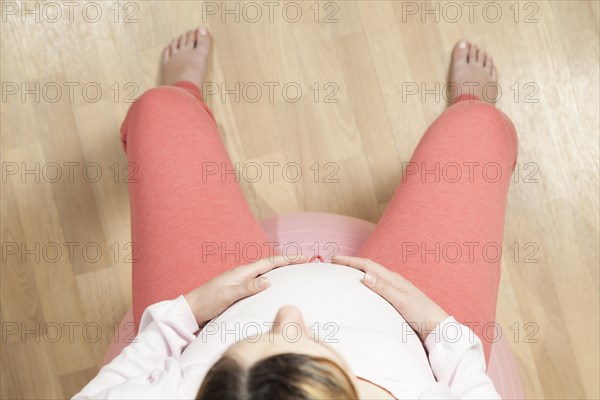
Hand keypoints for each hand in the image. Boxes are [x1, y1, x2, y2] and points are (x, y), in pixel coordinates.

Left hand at [184, 255, 308, 326]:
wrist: (191, 310)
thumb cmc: (207, 302)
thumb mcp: (228, 295)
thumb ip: (247, 288)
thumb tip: (268, 281)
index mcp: (243, 272)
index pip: (271, 262)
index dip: (289, 259)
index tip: (305, 257)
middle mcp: (244, 275)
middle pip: (271, 265)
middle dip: (289, 262)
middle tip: (307, 262)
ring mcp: (242, 283)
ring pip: (267, 274)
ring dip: (282, 271)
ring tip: (297, 273)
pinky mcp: (239, 292)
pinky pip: (261, 284)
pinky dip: (273, 282)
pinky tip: (276, 288)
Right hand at [332, 255, 449, 341]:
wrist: (437, 327)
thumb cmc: (421, 314)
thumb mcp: (401, 301)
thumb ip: (383, 288)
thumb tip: (364, 275)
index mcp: (393, 278)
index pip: (368, 265)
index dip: (350, 261)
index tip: (334, 259)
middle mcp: (394, 281)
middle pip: (369, 267)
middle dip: (351, 264)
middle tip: (335, 263)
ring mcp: (396, 289)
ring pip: (373, 276)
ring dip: (358, 272)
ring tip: (345, 274)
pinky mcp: (397, 299)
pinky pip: (377, 285)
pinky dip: (366, 283)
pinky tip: (364, 290)